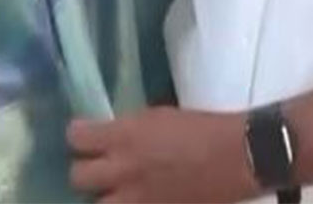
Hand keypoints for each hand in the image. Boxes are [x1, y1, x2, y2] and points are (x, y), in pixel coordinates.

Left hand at [68, 107, 254, 202]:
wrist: (236, 158)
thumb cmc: (201, 128)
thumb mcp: (157, 117)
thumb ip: (128, 129)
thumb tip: (111, 136)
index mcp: (124, 137)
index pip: (76, 138)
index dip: (78, 137)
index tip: (85, 137)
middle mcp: (122, 170)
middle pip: (78, 176)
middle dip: (86, 170)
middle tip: (98, 167)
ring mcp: (136, 200)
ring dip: (103, 197)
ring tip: (114, 191)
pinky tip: (134, 199)